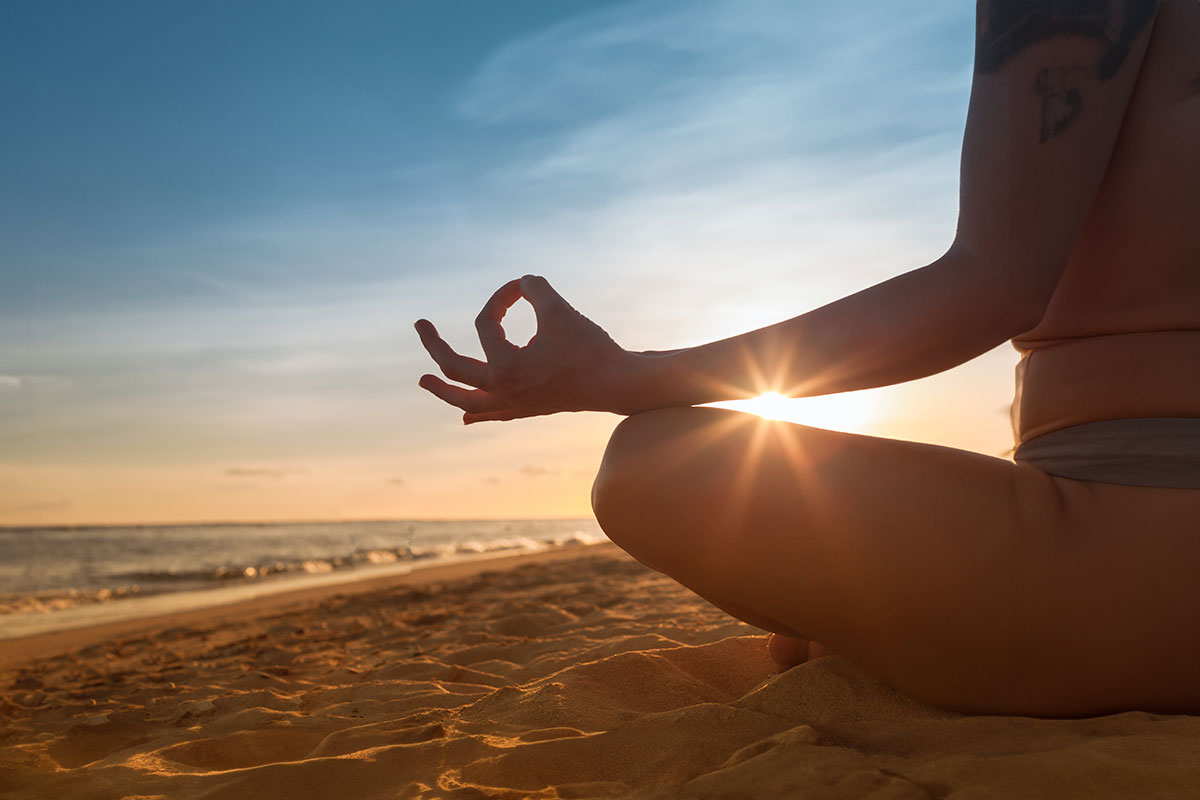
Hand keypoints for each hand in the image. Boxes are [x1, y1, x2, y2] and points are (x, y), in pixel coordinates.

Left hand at [415, 275, 635, 422]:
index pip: (486, 324)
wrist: (619, 384)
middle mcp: (503, 389)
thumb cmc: (589, 348)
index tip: (521, 287)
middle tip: (419, 325)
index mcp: (505, 366)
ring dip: (443, 390)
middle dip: (433, 345)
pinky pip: (495, 413)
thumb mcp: (558, 309)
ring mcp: (514, 403)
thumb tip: (522, 283)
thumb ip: (534, 288)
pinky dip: (478, 412)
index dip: (500, 299)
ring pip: (467, 400)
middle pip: (454, 367)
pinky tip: (465, 417)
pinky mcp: (530, 409)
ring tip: (422, 381)